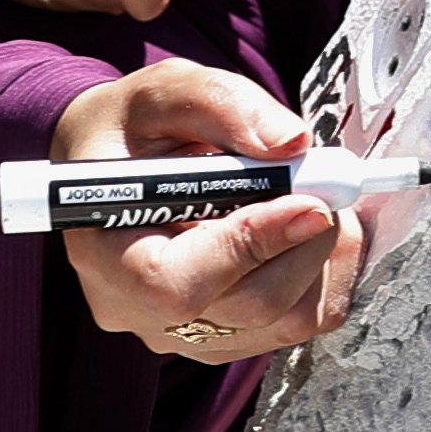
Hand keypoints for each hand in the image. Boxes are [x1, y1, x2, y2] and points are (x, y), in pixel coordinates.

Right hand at [49, 60, 362, 363]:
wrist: (118, 165)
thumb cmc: (132, 128)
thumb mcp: (164, 92)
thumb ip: (224, 106)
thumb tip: (292, 143)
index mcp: (104, 252)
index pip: (178, 285)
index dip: (251, 247)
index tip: (308, 202)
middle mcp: (136, 309)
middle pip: (246, 306)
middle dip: (306, 241)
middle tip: (326, 182)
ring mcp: (180, 333)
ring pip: (283, 321)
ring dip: (324, 257)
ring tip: (318, 196)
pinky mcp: (222, 338)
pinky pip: (295, 323)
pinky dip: (325, 276)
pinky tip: (312, 227)